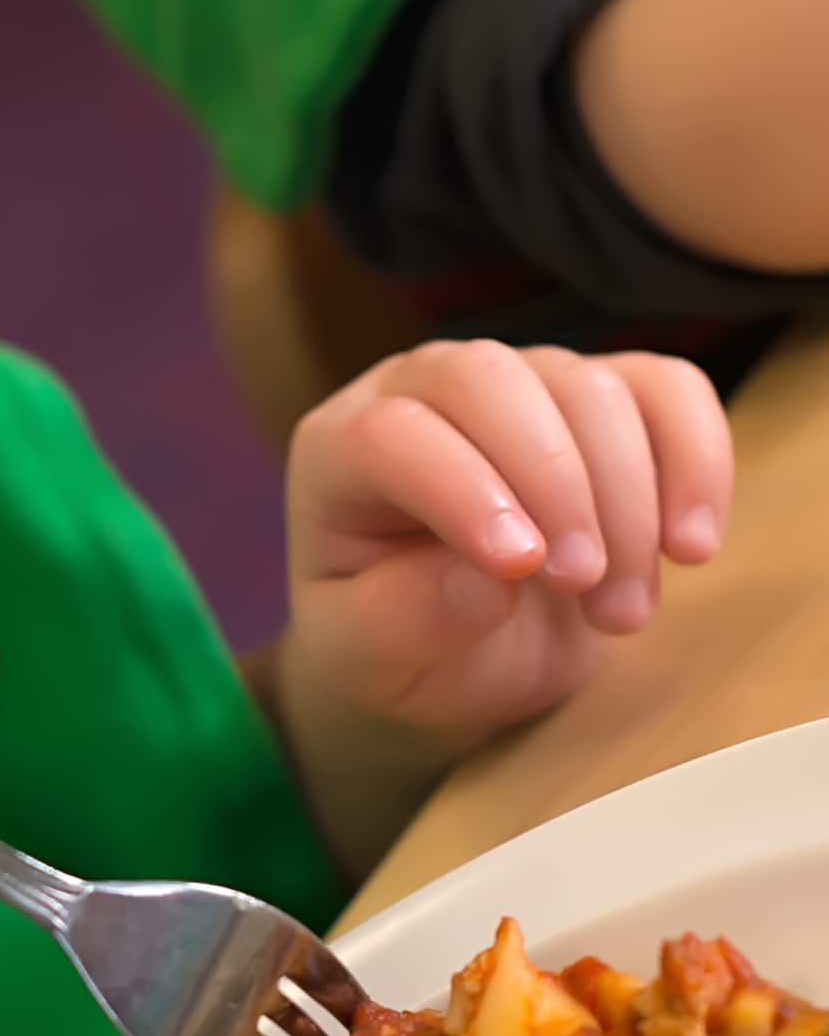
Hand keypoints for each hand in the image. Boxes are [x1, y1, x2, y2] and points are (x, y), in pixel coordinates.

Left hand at [282, 341, 731, 751]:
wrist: (463, 650)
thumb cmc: (396, 642)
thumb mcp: (366, 656)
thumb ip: (400, 619)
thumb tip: (488, 578)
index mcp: (340, 449)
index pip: (394, 435)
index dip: (461, 491)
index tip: (517, 569)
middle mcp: (422, 391)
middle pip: (491, 379)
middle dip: (553, 481)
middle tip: (582, 586)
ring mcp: (518, 383)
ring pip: (589, 387)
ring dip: (627, 503)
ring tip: (620, 613)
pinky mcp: (604, 398)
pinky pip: (666, 388)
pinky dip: (694, 461)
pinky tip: (690, 548)